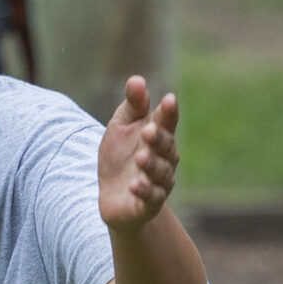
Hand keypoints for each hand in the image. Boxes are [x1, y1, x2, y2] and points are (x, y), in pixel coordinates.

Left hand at [99, 77, 177, 229]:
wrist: (113, 197)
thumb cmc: (120, 156)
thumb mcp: (121, 126)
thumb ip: (132, 105)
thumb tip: (137, 79)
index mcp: (159, 135)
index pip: (168, 121)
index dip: (169, 112)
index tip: (169, 100)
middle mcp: (165, 159)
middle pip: (167, 147)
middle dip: (159, 138)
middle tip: (148, 130)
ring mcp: (159, 182)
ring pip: (162, 173)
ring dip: (152, 164)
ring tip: (140, 157)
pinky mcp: (149, 204)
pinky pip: (152, 198)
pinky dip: (145, 191)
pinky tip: (135, 185)